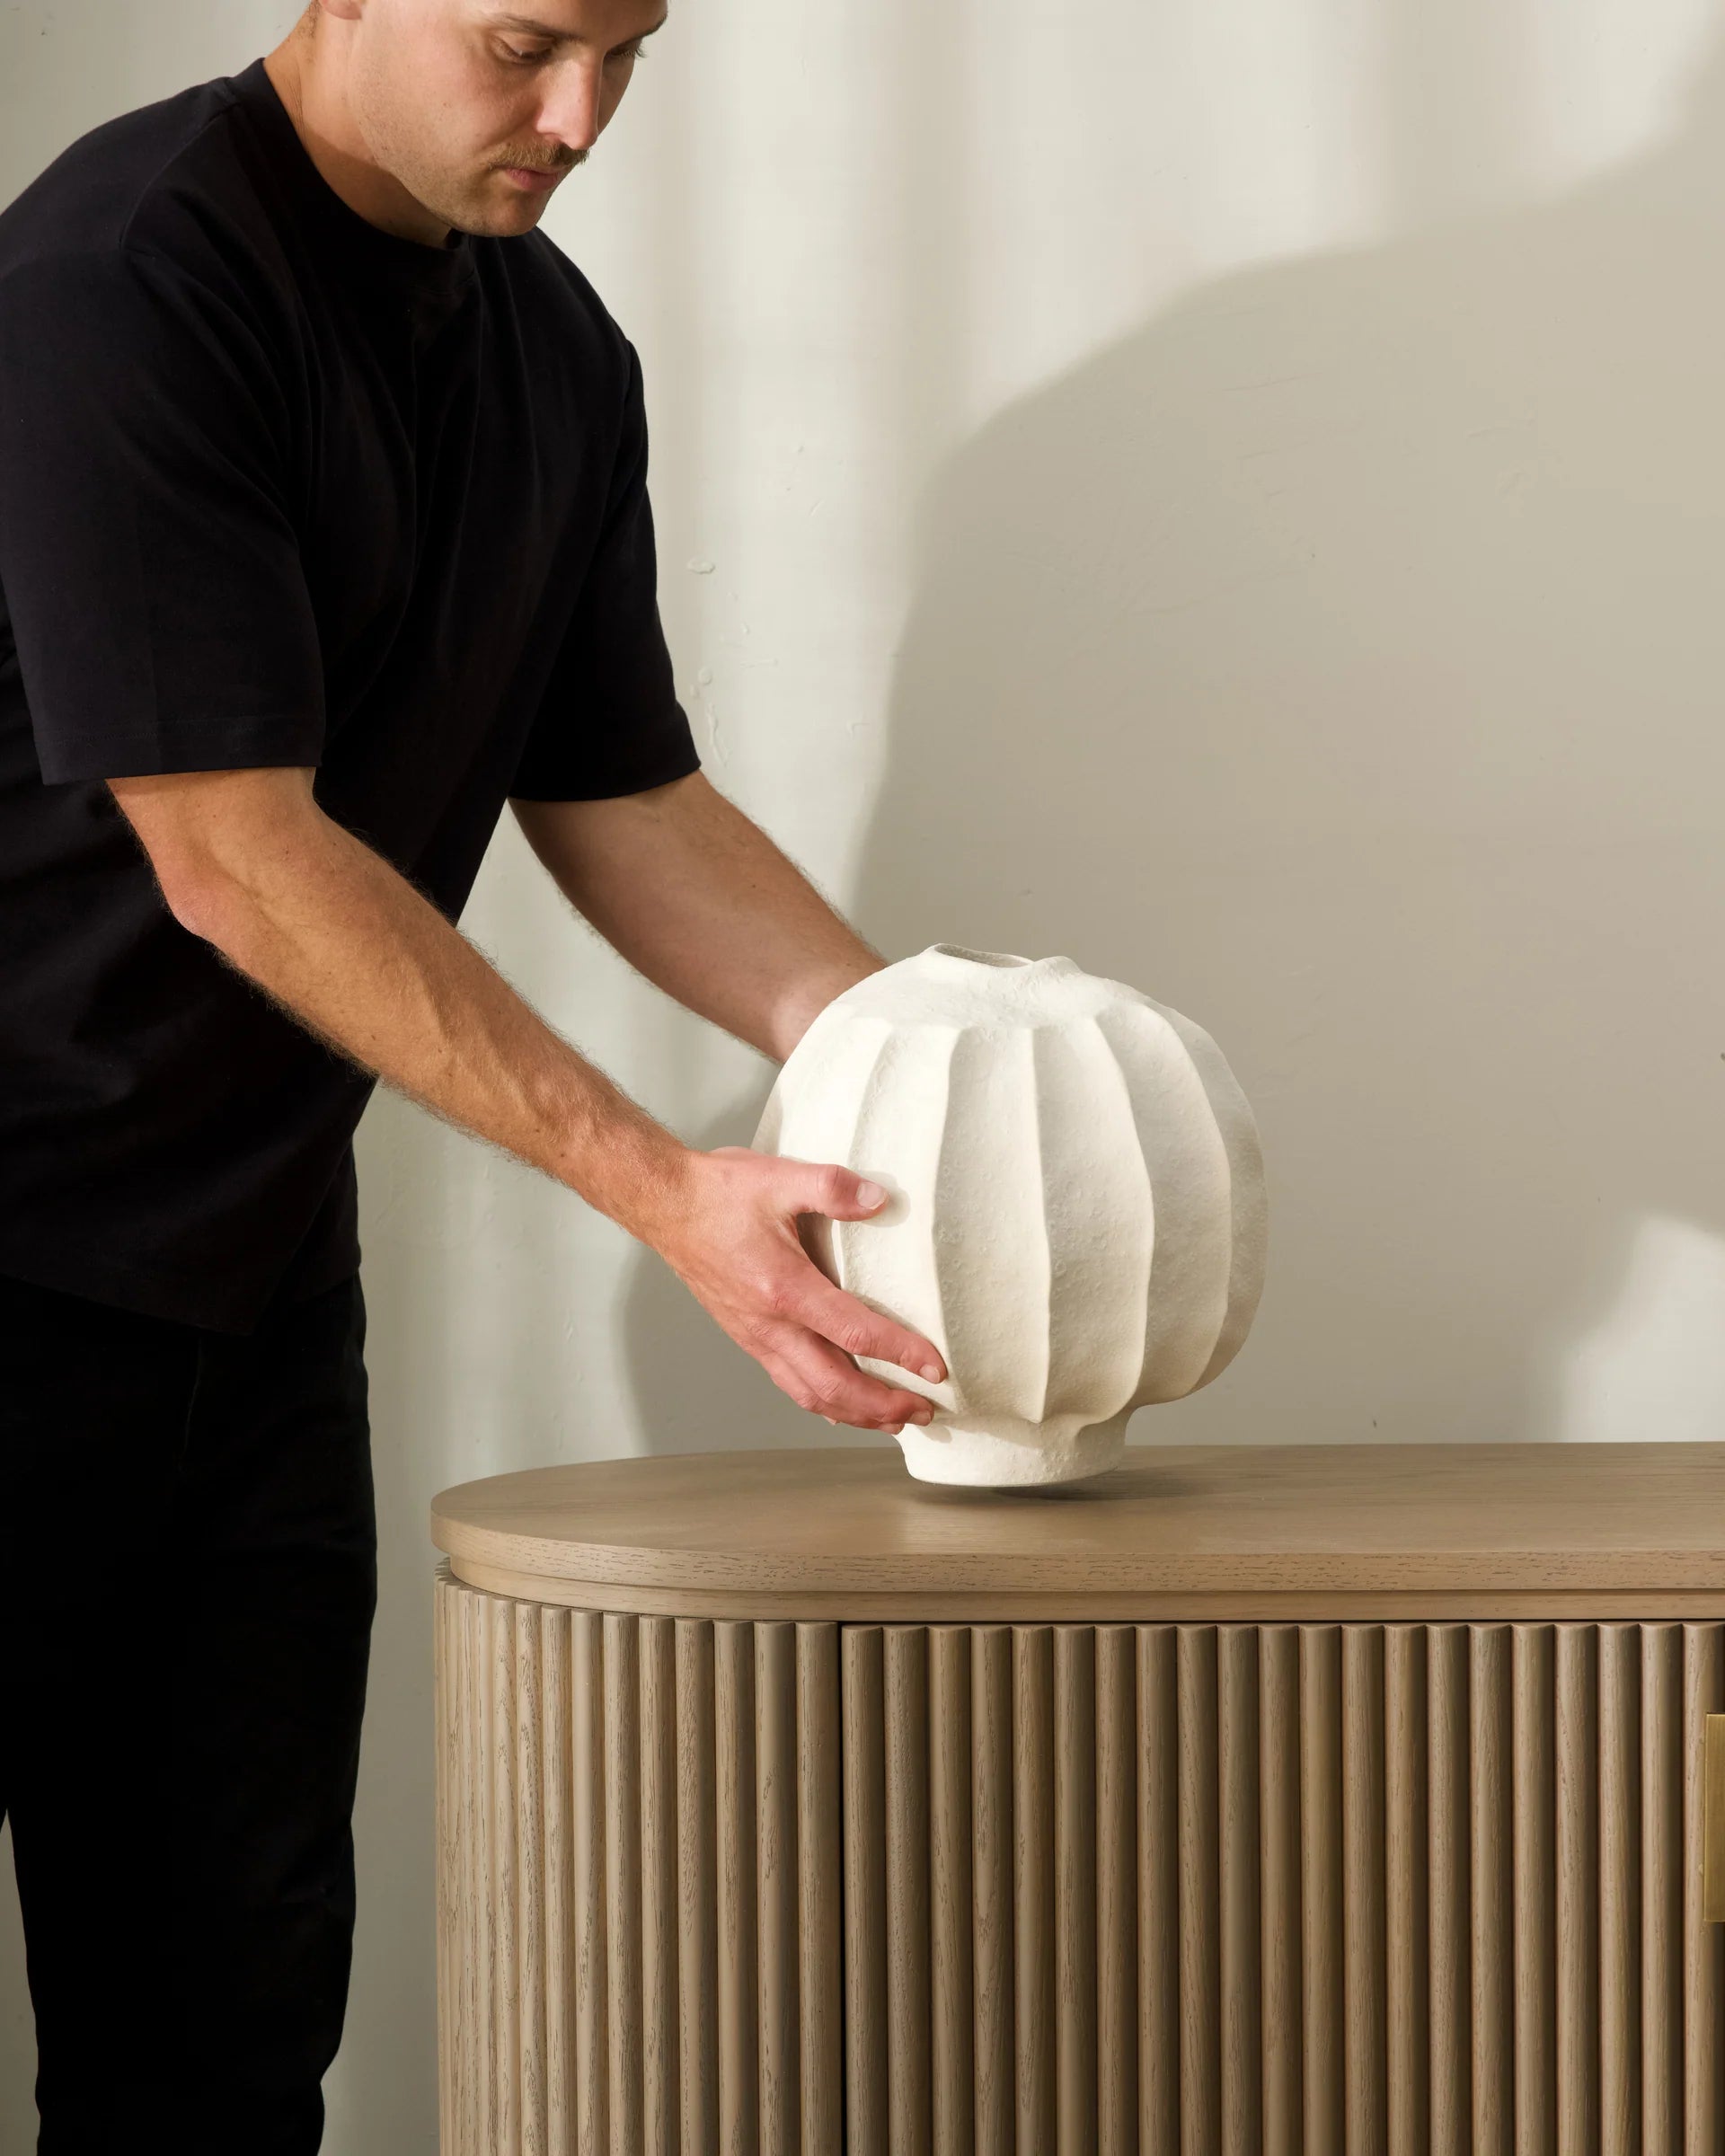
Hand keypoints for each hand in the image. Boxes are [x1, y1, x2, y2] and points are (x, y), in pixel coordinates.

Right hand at [644, 1146, 947, 1431]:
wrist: (664, 1204)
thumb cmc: (718, 1193)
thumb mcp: (780, 1177)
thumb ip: (833, 1188)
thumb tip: (880, 1200)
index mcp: (785, 1288)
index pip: (855, 1334)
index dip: (901, 1354)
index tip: (936, 1367)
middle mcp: (770, 1325)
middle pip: (835, 1386)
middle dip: (884, 1406)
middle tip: (925, 1411)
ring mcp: (755, 1336)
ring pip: (810, 1394)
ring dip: (857, 1414)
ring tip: (895, 1420)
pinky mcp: (747, 1337)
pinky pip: (789, 1384)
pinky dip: (823, 1403)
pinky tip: (842, 1407)